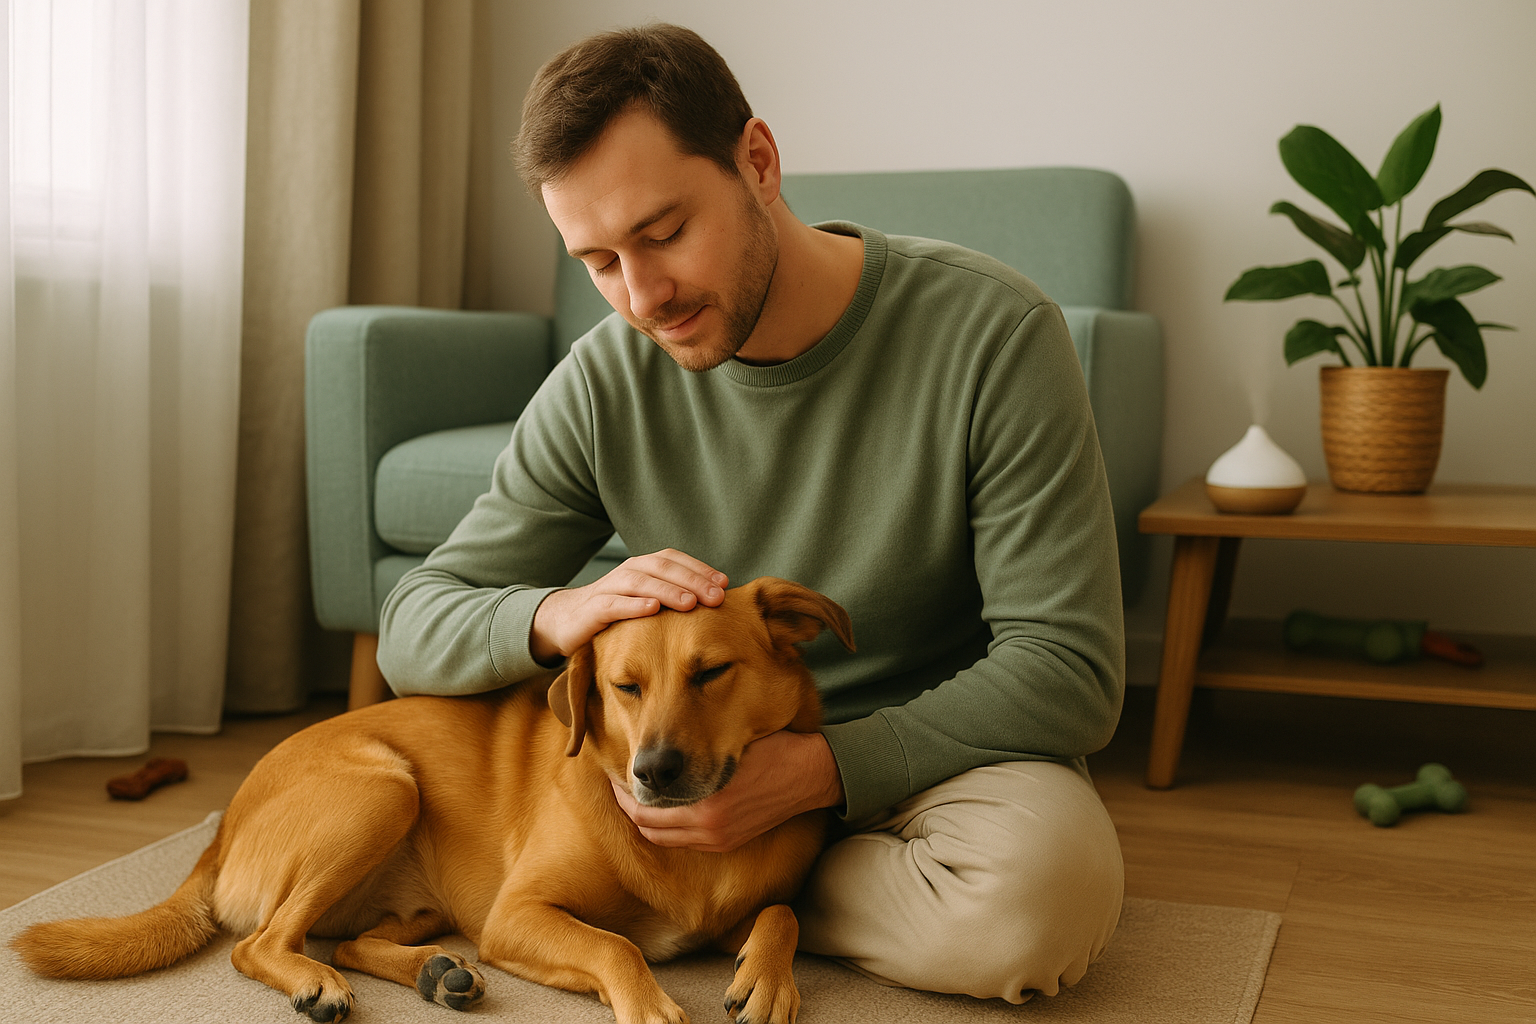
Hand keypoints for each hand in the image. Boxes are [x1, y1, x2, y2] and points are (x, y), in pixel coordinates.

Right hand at [530, 548, 726, 663]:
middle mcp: (627, 571)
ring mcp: (608, 588)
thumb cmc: (615, 611)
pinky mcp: (592, 610)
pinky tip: (652, 610)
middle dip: (692, 580)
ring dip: (667, 591)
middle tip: (716, 596)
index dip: (700, 569)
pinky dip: (633, 605)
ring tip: (690, 603)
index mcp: (642, 567)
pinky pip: (613, 604)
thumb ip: (672, 596)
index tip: (725, 583)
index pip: (674, 559)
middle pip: (662, 568)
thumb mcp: (646, 600)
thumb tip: (713, 599)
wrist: (565, 621)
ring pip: (640, 582)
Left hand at [611, 730, 843, 852]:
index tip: (616, 773)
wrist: (811, 775)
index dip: (624, 793)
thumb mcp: (729, 745)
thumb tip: (655, 755)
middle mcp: (710, 830)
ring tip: (638, 796)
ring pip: (664, 838)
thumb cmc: (773, 749)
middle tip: (619, 786)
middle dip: (629, 808)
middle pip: (649, 829)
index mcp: (707, 808)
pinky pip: (685, 841)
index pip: (646, 810)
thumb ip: (694, 757)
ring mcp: (720, 840)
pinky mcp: (729, 842)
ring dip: (647, 819)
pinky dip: (668, 826)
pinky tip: (667, 805)